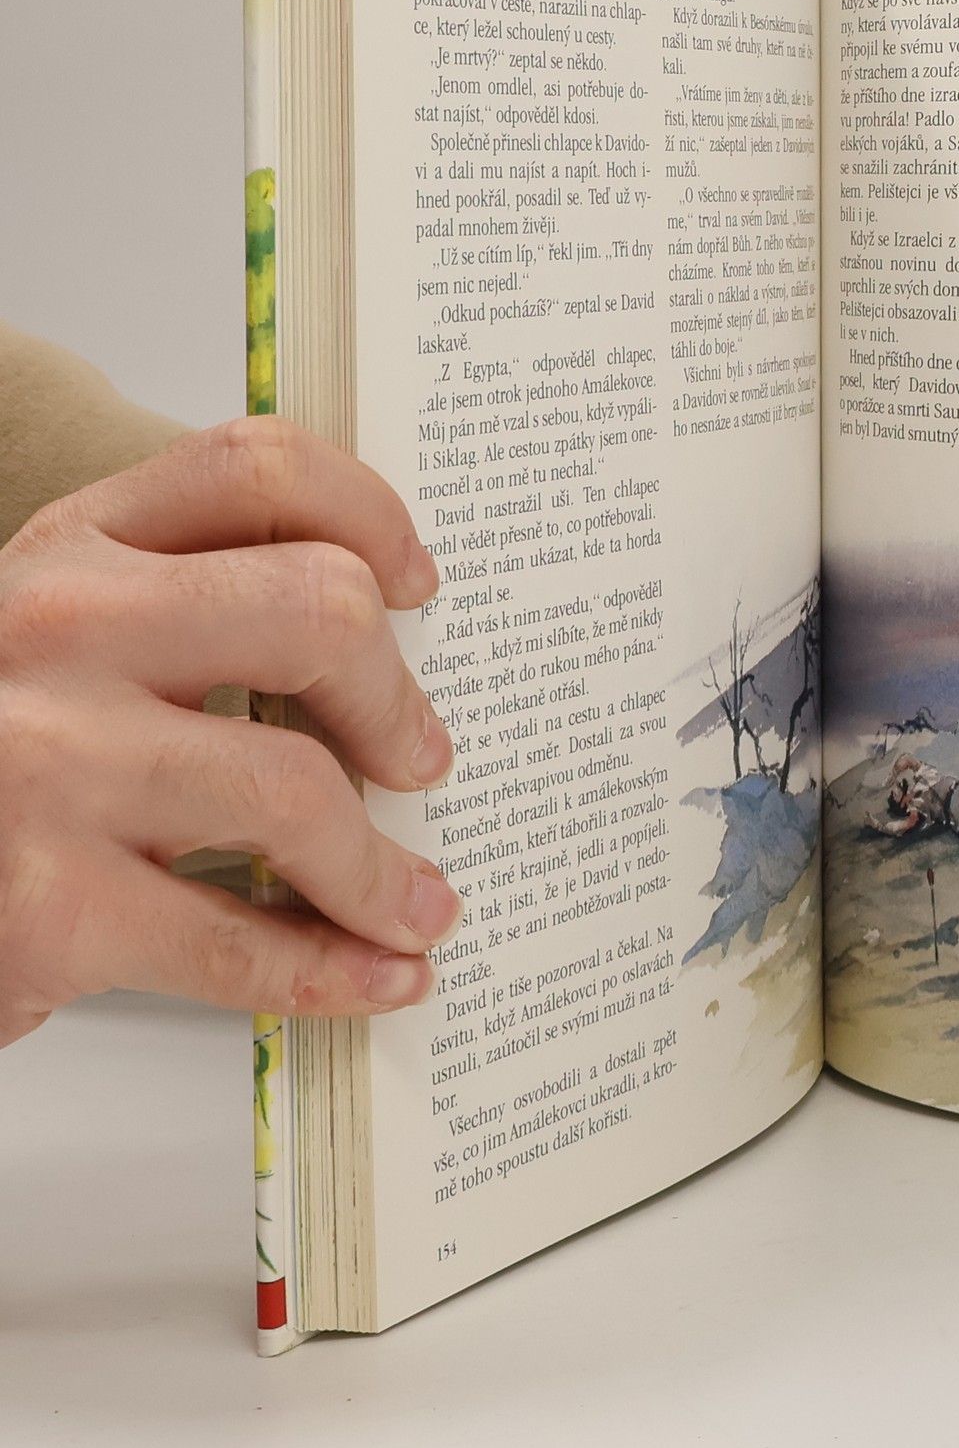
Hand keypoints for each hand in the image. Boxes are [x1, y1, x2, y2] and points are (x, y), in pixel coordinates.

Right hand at [0, 417, 461, 1047]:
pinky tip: (380, 974)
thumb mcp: (61, 637)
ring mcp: (51, 763)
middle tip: (421, 761)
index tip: (415, 584)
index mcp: (77, 549)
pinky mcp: (47, 905)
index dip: (371, 517)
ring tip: (417, 904)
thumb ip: (186, 609)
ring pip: (294, 791)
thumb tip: (381, 662)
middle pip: (316, 612)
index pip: (256, 473)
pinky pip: (236, 941)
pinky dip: (334, 968)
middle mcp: (62, 632)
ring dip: (380, 870)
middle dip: (396, 702)